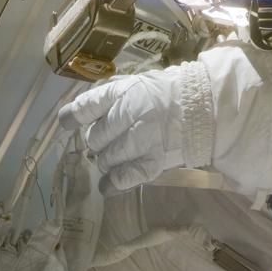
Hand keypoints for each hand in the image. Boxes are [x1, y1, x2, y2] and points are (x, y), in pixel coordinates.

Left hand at [58, 66, 186, 193]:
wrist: (205, 108)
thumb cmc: (167, 95)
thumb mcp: (137, 83)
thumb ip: (110, 95)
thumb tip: (77, 111)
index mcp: (124, 91)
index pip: (88, 105)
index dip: (73, 116)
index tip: (66, 123)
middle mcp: (130, 113)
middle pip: (96, 138)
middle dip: (98, 142)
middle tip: (108, 141)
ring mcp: (141, 139)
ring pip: (106, 159)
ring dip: (107, 161)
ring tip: (116, 156)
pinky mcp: (153, 162)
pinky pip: (123, 178)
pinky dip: (112, 184)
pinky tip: (107, 186)